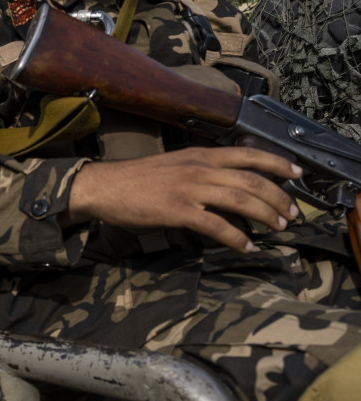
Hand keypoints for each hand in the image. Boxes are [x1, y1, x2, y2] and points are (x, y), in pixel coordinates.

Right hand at [66, 146, 302, 252]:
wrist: (103, 186)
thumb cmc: (134, 179)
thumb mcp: (173, 163)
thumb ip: (198, 169)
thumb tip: (222, 182)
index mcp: (199, 154)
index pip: (249, 154)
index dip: (278, 163)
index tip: (297, 173)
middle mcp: (199, 168)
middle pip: (252, 179)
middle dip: (278, 197)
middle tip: (291, 214)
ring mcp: (189, 188)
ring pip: (240, 200)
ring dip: (264, 215)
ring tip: (277, 228)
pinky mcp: (178, 210)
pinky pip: (216, 225)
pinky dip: (235, 237)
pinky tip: (245, 246)